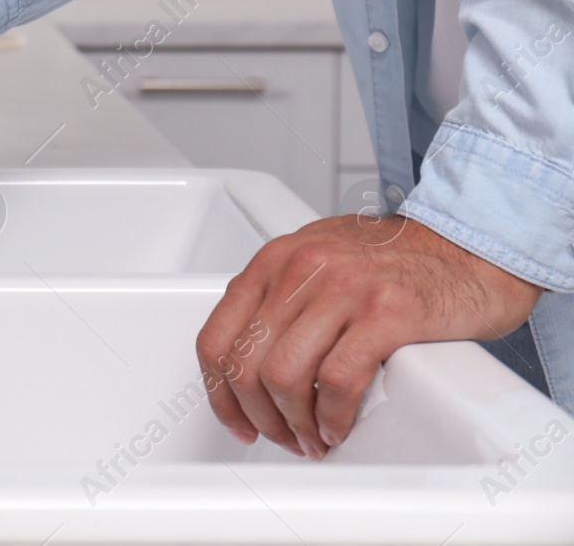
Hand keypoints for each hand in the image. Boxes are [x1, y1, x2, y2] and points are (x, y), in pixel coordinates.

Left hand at [196, 213, 540, 458]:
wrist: (468, 246)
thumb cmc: (397, 258)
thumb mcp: (317, 259)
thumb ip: (278, 297)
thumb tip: (247, 357)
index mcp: (274, 260)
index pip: (216, 338)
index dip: (220, 394)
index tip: (235, 420)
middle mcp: (300, 269)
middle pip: (246, 365)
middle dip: (260, 417)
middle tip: (282, 437)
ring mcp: (342, 288)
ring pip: (284, 377)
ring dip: (295, 424)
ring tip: (312, 438)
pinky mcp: (386, 313)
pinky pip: (337, 381)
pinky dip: (331, 417)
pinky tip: (338, 427)